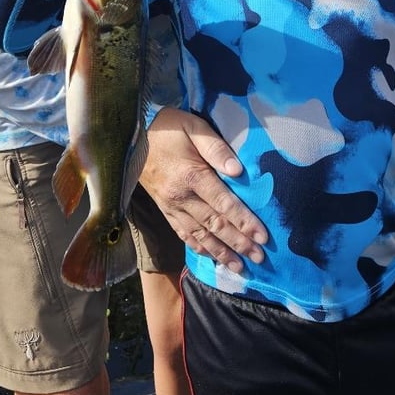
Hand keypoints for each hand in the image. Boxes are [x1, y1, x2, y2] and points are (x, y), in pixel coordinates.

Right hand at [140, 108, 267, 271]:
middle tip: (260, 257)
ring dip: (221, 253)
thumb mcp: (194, 127)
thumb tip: (237, 170)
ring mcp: (172, 206)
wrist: (132, 138)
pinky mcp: (165, 210)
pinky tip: (213, 258)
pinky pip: (183, 234)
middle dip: (239, 243)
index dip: (244, 222)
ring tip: (240, 267)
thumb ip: (216, 148)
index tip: (262, 236)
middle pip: (215, 224)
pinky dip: (199, 248)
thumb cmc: (169, 128)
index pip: (223, 204)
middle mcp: (181, 197)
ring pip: (200, 235)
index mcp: (191, 176)